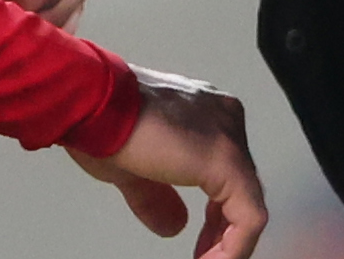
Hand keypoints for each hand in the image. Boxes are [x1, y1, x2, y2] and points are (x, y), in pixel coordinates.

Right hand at [72, 67, 265, 258]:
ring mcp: (229, 135)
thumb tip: (174, 226)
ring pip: (250, 201)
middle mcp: (223, 118)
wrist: (93, 101)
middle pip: (241, 186)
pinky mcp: (227, 159)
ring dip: (230, 242)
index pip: (227, 174)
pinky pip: (249, 215)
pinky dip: (235, 247)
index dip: (217, 216)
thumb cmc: (103, 119)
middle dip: (223, 230)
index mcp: (204, 113)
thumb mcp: (135, 169)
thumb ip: (159, 197)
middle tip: (206, 256)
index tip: (203, 243)